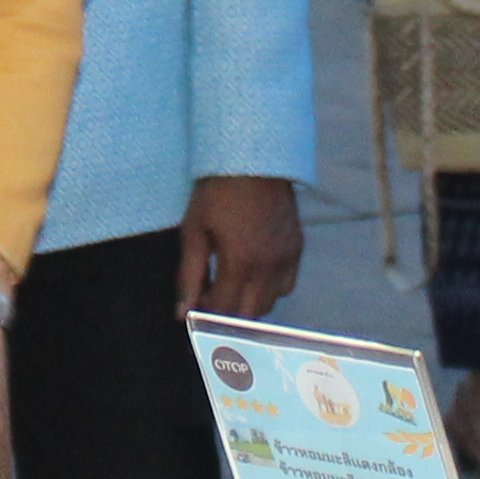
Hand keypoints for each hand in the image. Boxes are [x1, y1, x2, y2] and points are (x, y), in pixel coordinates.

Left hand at [176, 175, 303, 322]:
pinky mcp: (297, 248)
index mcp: (240, 262)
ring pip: (270, 303)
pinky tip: (253, 276)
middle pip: (249, 315)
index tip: (194, 313)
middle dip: (227, 316)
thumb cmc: (216, 192)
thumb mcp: (194, 232)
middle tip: (209, 301)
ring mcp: (287, 258)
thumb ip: (189, 276)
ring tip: (229, 288)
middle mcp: (268, 266)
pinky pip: (287, 285)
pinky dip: (270, 290)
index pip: (224, 312)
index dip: (207, 319)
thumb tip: (181, 312)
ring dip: (248, 305)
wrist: (253, 159)